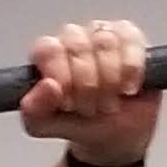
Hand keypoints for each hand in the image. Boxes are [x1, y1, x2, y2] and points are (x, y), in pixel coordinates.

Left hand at [20, 18, 157, 166]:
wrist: (112, 134)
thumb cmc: (75, 122)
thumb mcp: (43, 125)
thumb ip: (34, 109)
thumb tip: (48, 85)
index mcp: (46, 53)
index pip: (49, 50)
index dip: (61, 78)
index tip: (69, 104)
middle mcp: (73, 37)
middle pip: (78, 47)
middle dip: (86, 85)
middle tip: (90, 110)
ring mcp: (103, 33)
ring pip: (105, 44)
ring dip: (109, 81)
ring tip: (108, 104)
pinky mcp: (131, 37)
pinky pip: (132, 42)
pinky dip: (130, 69)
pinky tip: (128, 89)